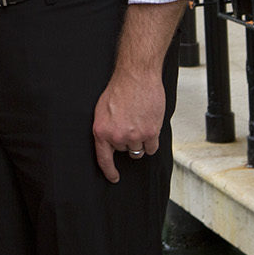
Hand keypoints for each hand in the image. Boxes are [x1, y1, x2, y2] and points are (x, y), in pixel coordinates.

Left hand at [92, 67, 165, 182]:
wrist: (136, 76)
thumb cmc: (119, 89)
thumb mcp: (102, 110)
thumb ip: (106, 129)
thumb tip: (110, 144)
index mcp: (101, 131)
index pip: (103, 159)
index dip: (109, 171)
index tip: (114, 178)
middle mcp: (117, 137)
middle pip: (124, 150)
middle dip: (127, 140)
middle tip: (130, 123)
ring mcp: (134, 136)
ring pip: (139, 150)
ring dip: (140, 140)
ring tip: (139, 121)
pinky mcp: (150, 133)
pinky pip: (152, 148)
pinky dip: (152, 140)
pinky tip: (149, 126)